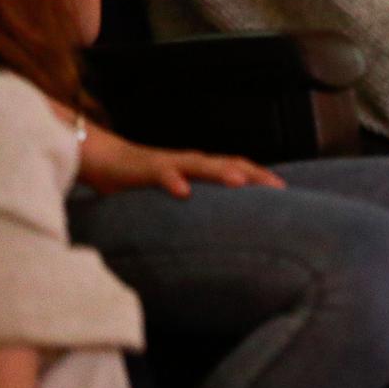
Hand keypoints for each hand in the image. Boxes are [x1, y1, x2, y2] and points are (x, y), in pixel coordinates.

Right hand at [78, 125, 282, 197]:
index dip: (260, 177)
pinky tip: (183, 191)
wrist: (103, 159)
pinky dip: (173, 180)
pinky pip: (161, 173)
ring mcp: (169, 163)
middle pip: (228, 163)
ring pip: (200, 164)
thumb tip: (217, 227)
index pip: (237, 169)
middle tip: (276, 188)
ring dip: (221, 172)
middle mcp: (190, 162)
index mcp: (199, 168)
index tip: (285, 191)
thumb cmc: (142, 180)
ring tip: (241, 183)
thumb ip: (196, 204)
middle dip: (253, 174)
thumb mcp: (175, 191)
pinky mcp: (144, 168)